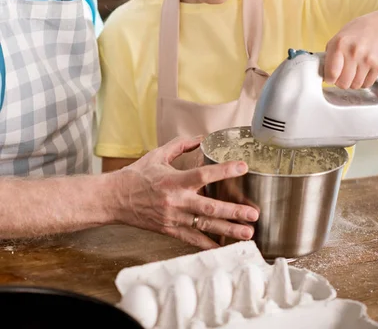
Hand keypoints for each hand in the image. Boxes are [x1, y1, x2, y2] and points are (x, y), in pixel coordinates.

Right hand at [111, 136, 258, 248]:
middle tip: (253, 214)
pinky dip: (209, 245)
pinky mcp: (170, 231)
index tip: (242, 167)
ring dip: (228, 231)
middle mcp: (176, 201)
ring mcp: (174, 219)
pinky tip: (225, 247)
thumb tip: (201, 138)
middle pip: (209, 208)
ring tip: (247, 233)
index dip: (224, 170)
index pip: (203, 175)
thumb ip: (181, 145)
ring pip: (205, 227)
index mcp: (174, 181)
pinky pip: (192, 240)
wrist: (115, 199)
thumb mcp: (158, 155)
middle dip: (234, 212)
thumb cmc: (136, 175)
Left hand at [324, 8, 377, 88]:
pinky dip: (363, 81)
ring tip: (353, 72)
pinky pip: (367, 84)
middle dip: (341, 82)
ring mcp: (367, 60)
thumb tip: (325, 74)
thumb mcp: (338, 38)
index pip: (331, 73)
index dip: (329, 79)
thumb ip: (330, 55)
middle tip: (342, 76)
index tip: (330, 78)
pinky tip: (363, 71)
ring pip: (355, 85)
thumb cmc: (357, 32)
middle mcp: (353, 52)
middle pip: (343, 83)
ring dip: (352, 82)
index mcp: (339, 44)